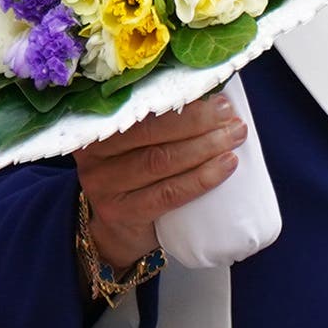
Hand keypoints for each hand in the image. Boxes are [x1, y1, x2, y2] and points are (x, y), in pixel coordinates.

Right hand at [74, 90, 245, 278]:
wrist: (117, 231)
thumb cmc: (135, 178)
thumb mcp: (135, 146)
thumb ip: (159, 122)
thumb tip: (211, 97)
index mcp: (97, 125)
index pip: (141, 106)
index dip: (181, 100)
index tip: (216, 97)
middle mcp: (93, 153)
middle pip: (150, 132)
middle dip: (197, 122)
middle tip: (230, 118)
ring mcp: (104, 185)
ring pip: (160, 161)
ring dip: (203, 147)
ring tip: (233, 138)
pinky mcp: (122, 212)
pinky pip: (168, 193)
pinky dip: (201, 178)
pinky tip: (225, 166)